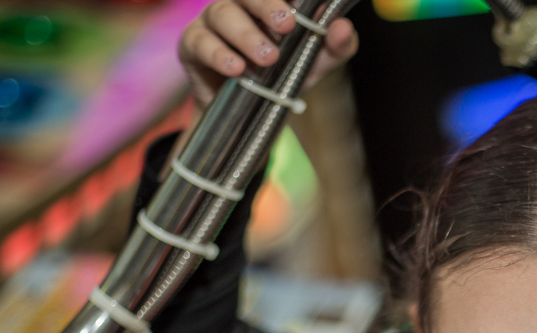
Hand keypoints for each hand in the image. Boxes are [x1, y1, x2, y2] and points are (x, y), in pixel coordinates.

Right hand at [179, 0, 358, 110]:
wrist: (246, 116)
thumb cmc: (280, 77)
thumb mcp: (313, 65)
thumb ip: (333, 47)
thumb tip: (343, 28)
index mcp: (268, 3)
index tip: (297, 3)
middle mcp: (240, 4)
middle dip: (268, 6)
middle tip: (286, 25)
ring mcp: (213, 21)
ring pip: (223, 14)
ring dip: (246, 35)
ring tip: (267, 58)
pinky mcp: (193, 43)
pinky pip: (201, 42)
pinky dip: (219, 54)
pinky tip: (236, 68)